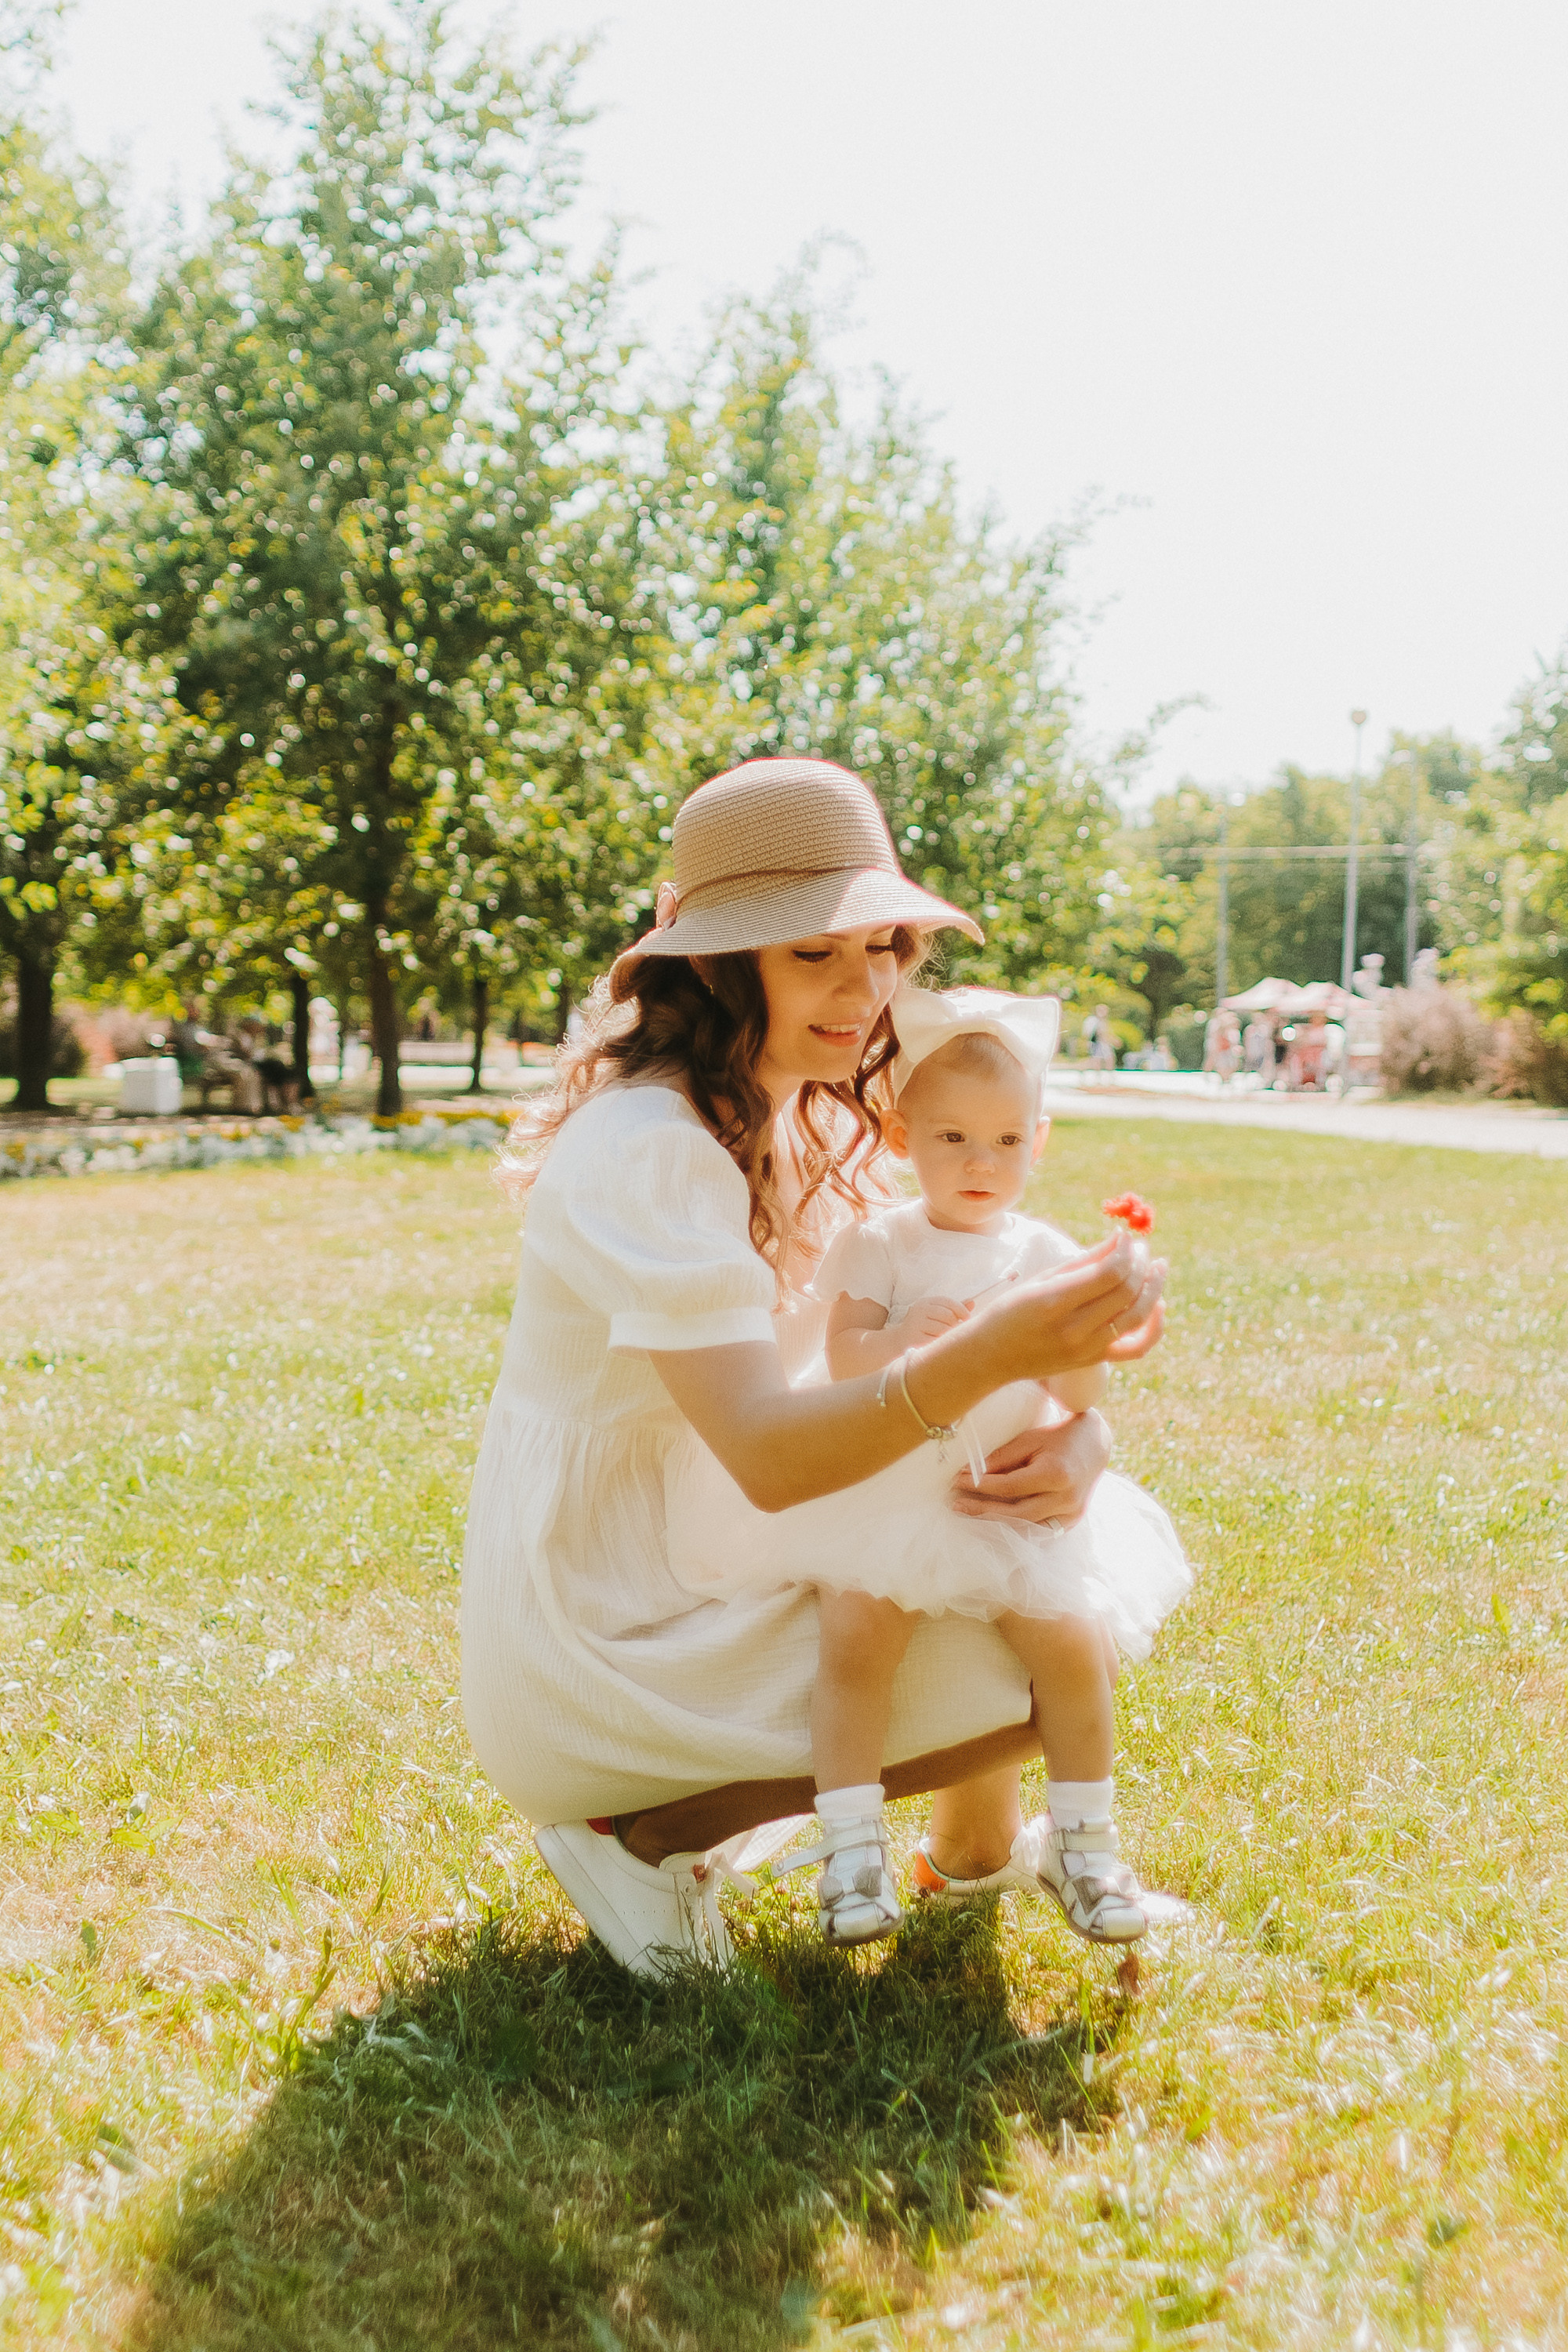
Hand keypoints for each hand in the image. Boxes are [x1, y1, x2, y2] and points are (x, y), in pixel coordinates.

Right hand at [894, 1294, 971, 1345]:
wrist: (897, 1341)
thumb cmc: (921, 1326)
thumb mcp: (934, 1314)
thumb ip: (953, 1309)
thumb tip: (972, 1302)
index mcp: (924, 1302)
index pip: (948, 1302)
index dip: (961, 1309)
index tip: (967, 1318)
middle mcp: (918, 1310)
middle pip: (947, 1315)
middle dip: (955, 1324)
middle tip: (954, 1331)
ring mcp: (915, 1324)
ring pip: (943, 1329)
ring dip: (949, 1335)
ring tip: (945, 1338)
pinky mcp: (915, 1339)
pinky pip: (936, 1341)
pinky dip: (941, 1343)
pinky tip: (939, 1344)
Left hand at [950, 1407, 1110, 1524]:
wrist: (1095, 1444)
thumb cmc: (1058, 1437)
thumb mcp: (1029, 1440)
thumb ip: (1002, 1458)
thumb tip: (971, 1473)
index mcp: (1055, 1474)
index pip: (1009, 1487)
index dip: (980, 1485)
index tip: (958, 1480)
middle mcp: (1066, 1498)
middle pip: (1015, 1512)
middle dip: (983, 1509)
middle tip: (957, 1505)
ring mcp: (1072, 1513)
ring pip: (1026, 1526)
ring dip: (996, 1522)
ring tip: (971, 1514)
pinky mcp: (1073, 1520)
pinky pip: (1040, 1530)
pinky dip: (1018, 1527)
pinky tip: (997, 1523)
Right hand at [968, 1231, 1165, 1381]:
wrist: (992, 1356)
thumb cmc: (1010, 1310)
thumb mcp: (1041, 1278)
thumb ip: (1084, 1261)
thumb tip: (1120, 1239)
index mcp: (1055, 1303)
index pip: (1109, 1274)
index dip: (1124, 1251)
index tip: (1125, 1236)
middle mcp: (1074, 1330)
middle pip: (1126, 1293)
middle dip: (1141, 1263)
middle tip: (1141, 1247)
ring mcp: (1087, 1350)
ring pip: (1137, 1317)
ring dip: (1154, 1288)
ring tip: (1157, 1267)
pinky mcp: (1094, 1362)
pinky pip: (1137, 1348)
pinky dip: (1154, 1327)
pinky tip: (1159, 1305)